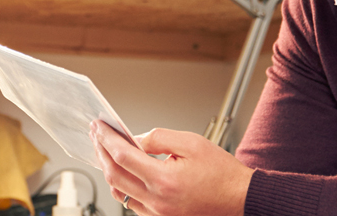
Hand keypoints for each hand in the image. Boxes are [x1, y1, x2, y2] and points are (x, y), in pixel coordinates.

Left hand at [90, 120, 253, 215]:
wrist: (240, 198)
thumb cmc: (222, 173)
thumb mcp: (192, 142)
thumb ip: (160, 138)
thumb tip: (136, 140)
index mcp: (164, 180)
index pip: (123, 157)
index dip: (107, 139)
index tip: (99, 128)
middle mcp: (157, 201)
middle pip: (115, 176)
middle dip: (102, 153)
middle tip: (97, 136)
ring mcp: (158, 213)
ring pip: (120, 192)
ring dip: (109, 171)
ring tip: (106, 151)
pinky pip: (132, 203)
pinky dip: (123, 186)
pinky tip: (123, 172)